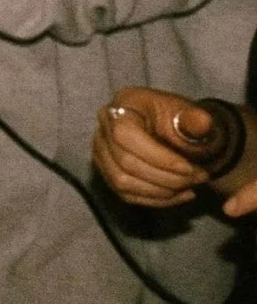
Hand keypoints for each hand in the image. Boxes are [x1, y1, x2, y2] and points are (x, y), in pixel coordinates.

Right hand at [94, 87, 255, 213]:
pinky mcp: (107, 171)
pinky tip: (180, 194)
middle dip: (166, 177)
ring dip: (162, 191)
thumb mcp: (191, 114)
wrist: (178, 130)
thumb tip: (202, 122)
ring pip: (122, 182)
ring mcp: (101, 151)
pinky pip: (126, 194)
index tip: (190, 169)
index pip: (125, 135)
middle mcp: (104, 126)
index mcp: (123, 103)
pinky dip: (157, 199)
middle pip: (124, 162)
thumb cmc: (181, 119)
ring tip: (190, 186)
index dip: (158, 157)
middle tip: (198, 179)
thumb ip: (195, 120)